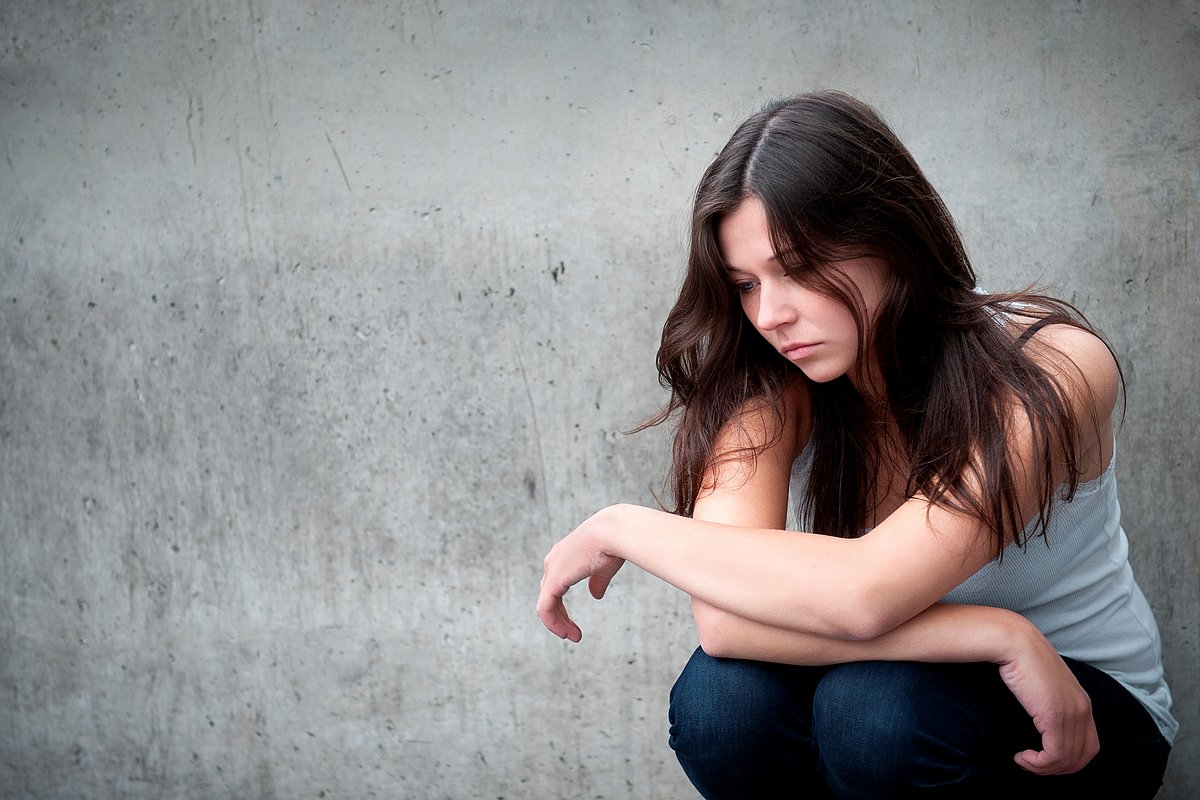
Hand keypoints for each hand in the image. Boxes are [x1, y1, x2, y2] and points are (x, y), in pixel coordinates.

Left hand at [536, 506, 626, 642]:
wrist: (612, 532)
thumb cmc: (612, 545)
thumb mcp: (603, 567)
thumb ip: (597, 581)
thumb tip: (596, 596)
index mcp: (563, 556)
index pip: (554, 586)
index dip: (561, 607)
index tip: (574, 624)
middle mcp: (553, 562)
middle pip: (548, 596)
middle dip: (559, 617)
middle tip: (573, 634)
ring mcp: (552, 570)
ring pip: (546, 605)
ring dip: (558, 624)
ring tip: (572, 637)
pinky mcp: (554, 580)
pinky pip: (545, 608)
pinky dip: (553, 623)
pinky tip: (565, 633)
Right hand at [997, 631, 1099, 774]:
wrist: (1013, 641)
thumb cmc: (1021, 658)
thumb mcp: (1044, 683)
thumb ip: (1051, 700)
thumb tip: (1041, 719)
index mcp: (1082, 702)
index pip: (1089, 747)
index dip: (1069, 761)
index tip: (1044, 758)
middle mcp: (1083, 709)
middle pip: (1081, 757)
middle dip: (1057, 769)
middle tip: (1032, 764)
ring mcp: (1071, 713)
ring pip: (1067, 759)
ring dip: (1043, 767)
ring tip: (1023, 760)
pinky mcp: (1054, 716)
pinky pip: (1054, 754)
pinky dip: (1038, 763)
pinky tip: (1021, 756)